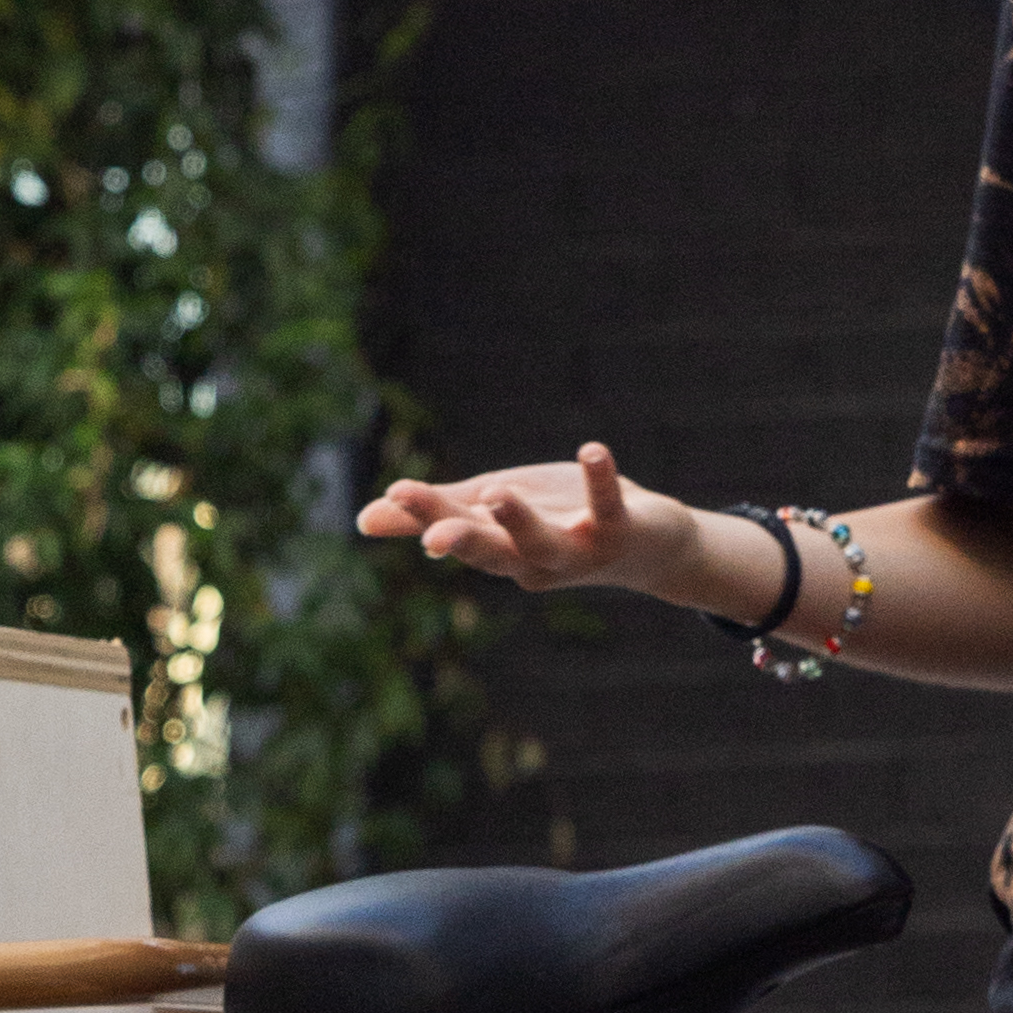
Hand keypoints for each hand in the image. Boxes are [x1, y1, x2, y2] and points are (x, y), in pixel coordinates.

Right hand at [356, 439, 730, 613]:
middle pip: (494, 552)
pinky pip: (609, 506)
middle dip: (464, 539)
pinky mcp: (622, 530)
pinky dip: (601, 481)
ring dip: (522, 521)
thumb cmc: (562, 522)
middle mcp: (537, 561)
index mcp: (501, 553)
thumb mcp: (494, 514)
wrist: (650, 543)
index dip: (427, 517)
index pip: (457, 533)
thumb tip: (362, 520)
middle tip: (434, 534)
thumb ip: (436, 513)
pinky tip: (592, 451)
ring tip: (499, 492)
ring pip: (545, 544)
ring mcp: (580, 550)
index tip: (396, 493)